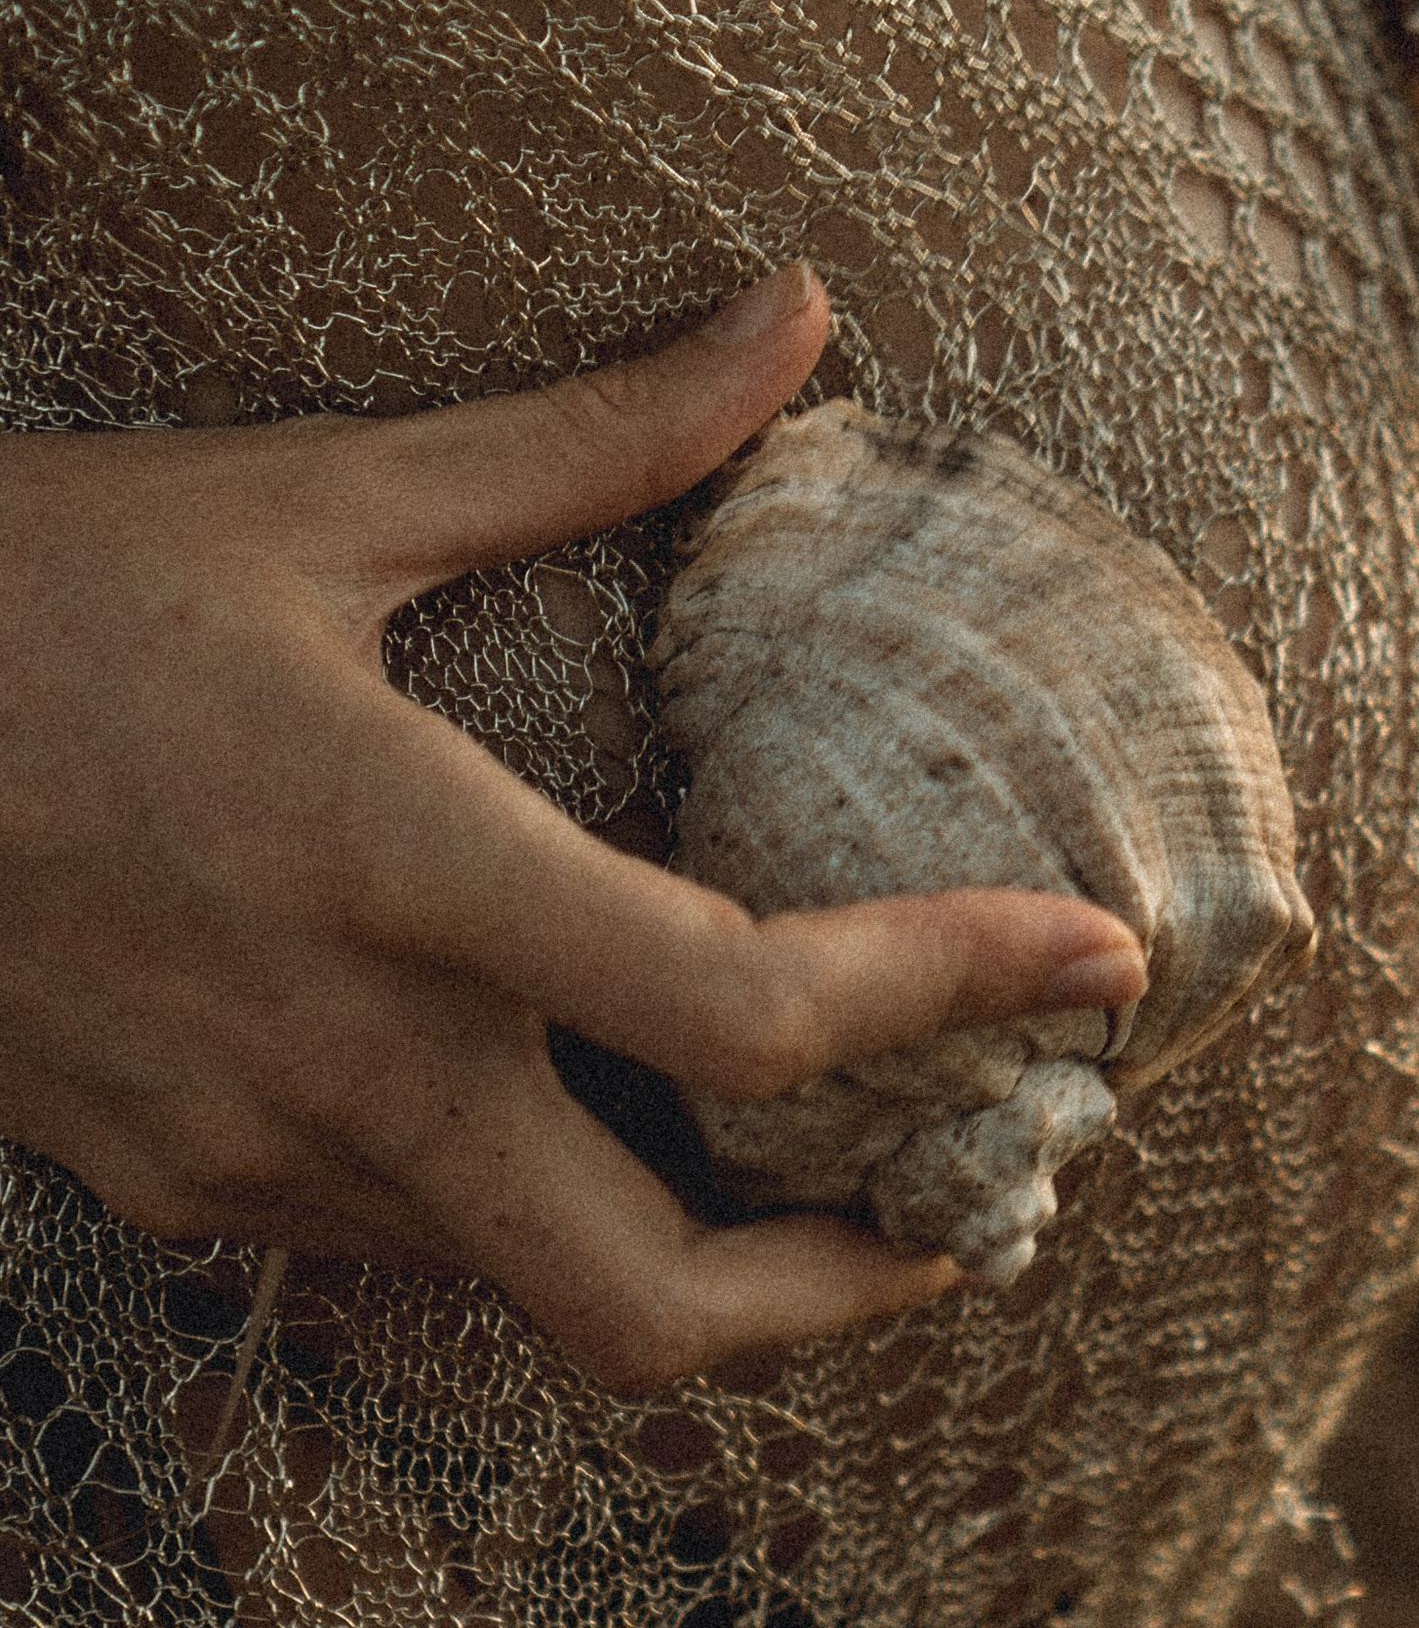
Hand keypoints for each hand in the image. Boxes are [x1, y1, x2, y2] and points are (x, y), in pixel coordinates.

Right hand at [0, 265, 1145, 1390]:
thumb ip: (589, 439)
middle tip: (969, 1208)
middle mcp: (338, 1062)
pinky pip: (402, 1242)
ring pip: (529, 1288)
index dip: (954, 996)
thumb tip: (798, 317)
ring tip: (813, 1146)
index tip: (1102, 967)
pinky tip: (568, 1090)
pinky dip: (529, 1199)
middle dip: (849, 1297)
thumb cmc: (25, 587)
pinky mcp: (169, 1189)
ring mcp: (242, 1158)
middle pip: (654, 1309)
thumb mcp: (314, 498)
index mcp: (398, 869)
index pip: (741, 1007)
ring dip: (692, 1244)